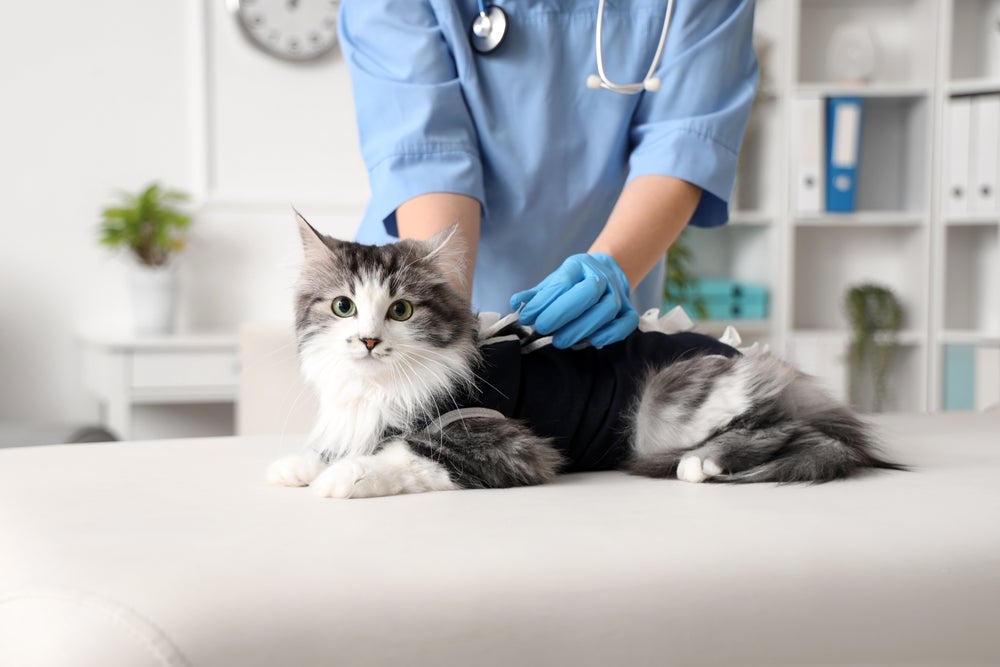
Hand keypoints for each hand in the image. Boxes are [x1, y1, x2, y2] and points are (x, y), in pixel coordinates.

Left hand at [509, 253, 638, 347]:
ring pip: (607, 309)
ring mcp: (618, 294)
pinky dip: (610, 334)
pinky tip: (592, 342)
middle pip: (589, 291)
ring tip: (560, 341)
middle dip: (563, 312)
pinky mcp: (629, 311)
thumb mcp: (553, 283)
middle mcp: (602, 277)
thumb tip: (515, 303)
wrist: (606, 273)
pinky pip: (626, 323)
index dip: (545, 301)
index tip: (527, 317)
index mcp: (580, 266)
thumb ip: (536, 294)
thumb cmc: (573, 283)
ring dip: (583, 327)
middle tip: (543, 329)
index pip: (564, 281)